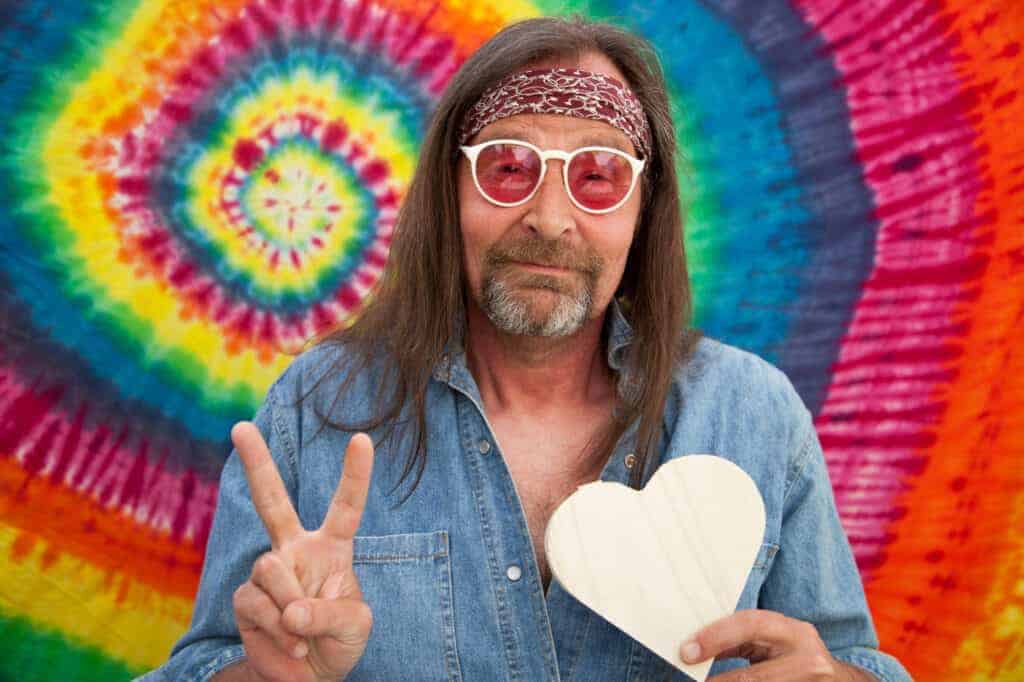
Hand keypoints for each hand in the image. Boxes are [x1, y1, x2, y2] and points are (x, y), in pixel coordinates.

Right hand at [228, 422, 374, 681]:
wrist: (310, 675)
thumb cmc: (339, 641)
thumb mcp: (354, 627)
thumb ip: (330, 614)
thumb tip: (290, 611)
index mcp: (331, 546)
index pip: (345, 506)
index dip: (354, 474)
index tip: (361, 438)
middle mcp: (294, 550)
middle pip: (271, 500)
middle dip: (256, 463)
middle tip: (240, 426)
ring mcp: (266, 573)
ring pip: (270, 568)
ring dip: (291, 609)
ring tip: (304, 636)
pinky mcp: (245, 601)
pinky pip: (258, 605)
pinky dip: (278, 634)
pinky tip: (291, 648)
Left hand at [679, 609, 876, 680]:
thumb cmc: (794, 655)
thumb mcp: (772, 641)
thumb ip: (739, 641)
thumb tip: (694, 648)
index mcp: (795, 633)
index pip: (751, 625)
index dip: (716, 636)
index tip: (687, 651)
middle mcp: (808, 660)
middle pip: (754, 677)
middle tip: (693, 681)